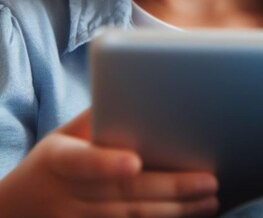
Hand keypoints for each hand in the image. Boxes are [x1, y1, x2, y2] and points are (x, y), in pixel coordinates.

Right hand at [0, 109, 218, 217]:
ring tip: (211, 199)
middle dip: (170, 188)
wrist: (16, 209)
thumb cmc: (54, 160)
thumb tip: (137, 90)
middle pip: (122, 194)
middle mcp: (68, 196)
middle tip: (209, 180)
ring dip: (176, 211)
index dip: (107, 164)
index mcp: (58, 161)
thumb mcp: (64, 134)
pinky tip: (192, 216)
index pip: (82, 163)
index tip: (135, 162)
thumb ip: (97, 117)